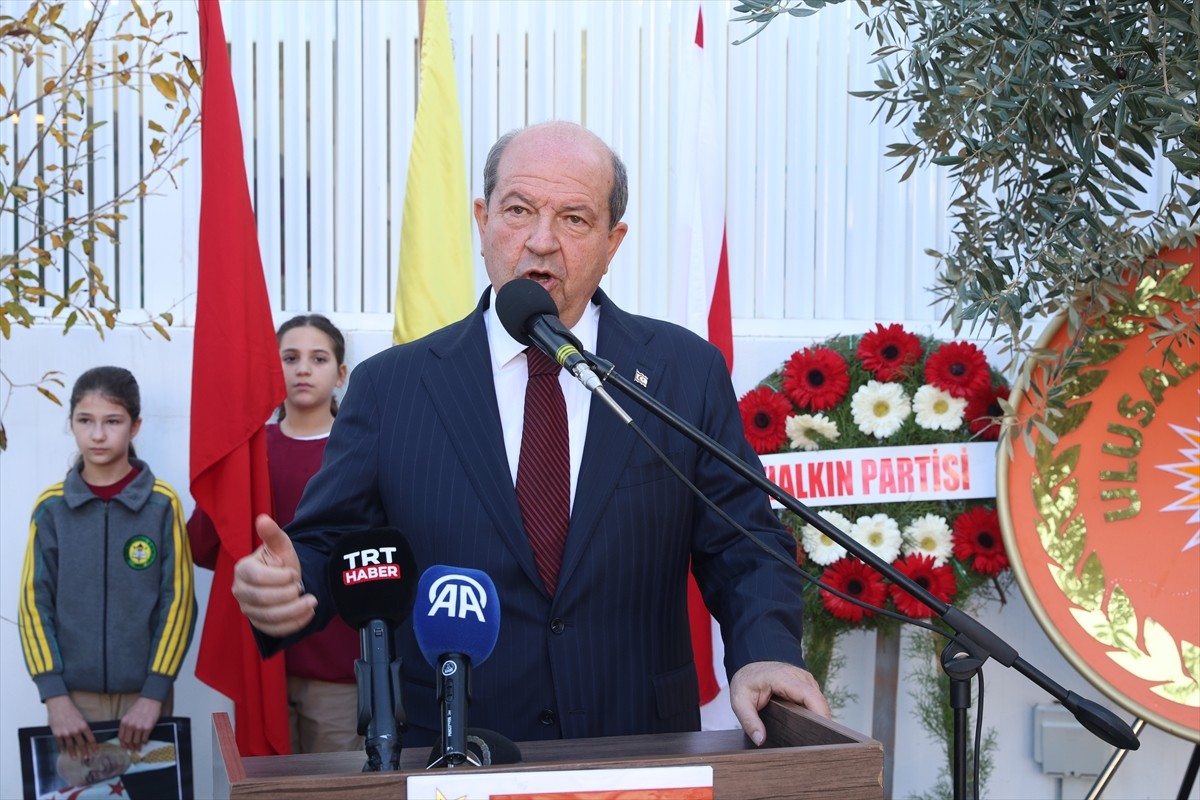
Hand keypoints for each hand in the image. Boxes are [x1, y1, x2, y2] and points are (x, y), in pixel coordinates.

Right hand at [46, 695, 95, 759]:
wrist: (59, 705)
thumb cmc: (71, 710)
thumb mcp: (81, 717)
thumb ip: (83, 727)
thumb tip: (85, 735)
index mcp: (83, 726)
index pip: (90, 738)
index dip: (94, 746)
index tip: (96, 751)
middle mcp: (75, 731)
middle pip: (81, 744)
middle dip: (84, 752)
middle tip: (86, 758)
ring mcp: (66, 733)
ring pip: (71, 746)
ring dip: (73, 753)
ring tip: (75, 758)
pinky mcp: (57, 734)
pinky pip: (60, 744)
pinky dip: (62, 748)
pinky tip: (63, 752)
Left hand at [118, 697, 161, 749]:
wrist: (150, 700)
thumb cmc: (139, 707)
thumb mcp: (128, 715)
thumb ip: (126, 724)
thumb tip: (126, 735)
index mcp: (124, 722)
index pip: (121, 737)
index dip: (123, 744)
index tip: (125, 747)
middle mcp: (130, 725)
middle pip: (128, 741)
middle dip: (130, 747)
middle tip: (132, 749)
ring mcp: (139, 727)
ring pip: (136, 741)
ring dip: (137, 746)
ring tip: (139, 748)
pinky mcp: (148, 728)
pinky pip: (144, 738)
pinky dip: (144, 741)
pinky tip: (145, 741)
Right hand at [231, 514, 315, 636]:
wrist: (285, 580)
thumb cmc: (280, 562)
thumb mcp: (280, 546)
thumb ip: (273, 534)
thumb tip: (262, 518)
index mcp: (243, 570)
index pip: (258, 577)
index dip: (280, 577)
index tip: (294, 573)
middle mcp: (240, 592)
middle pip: (262, 599)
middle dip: (288, 594)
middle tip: (302, 587)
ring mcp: (248, 610)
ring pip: (269, 617)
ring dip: (295, 610)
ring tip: (312, 601)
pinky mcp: (258, 624)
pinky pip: (274, 630)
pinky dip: (294, 624)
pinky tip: (308, 614)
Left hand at [729, 660, 830, 745]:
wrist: (750, 666)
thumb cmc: (746, 680)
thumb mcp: (739, 701)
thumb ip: (749, 721)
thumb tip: (760, 740)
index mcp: (783, 678)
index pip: (810, 696)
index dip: (819, 715)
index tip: (821, 734)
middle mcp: (799, 676)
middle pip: (819, 702)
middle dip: (818, 722)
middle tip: (810, 743)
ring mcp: (806, 680)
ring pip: (819, 703)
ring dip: (815, 718)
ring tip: (805, 735)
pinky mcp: (807, 685)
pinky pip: (815, 701)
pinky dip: (812, 713)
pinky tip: (804, 724)